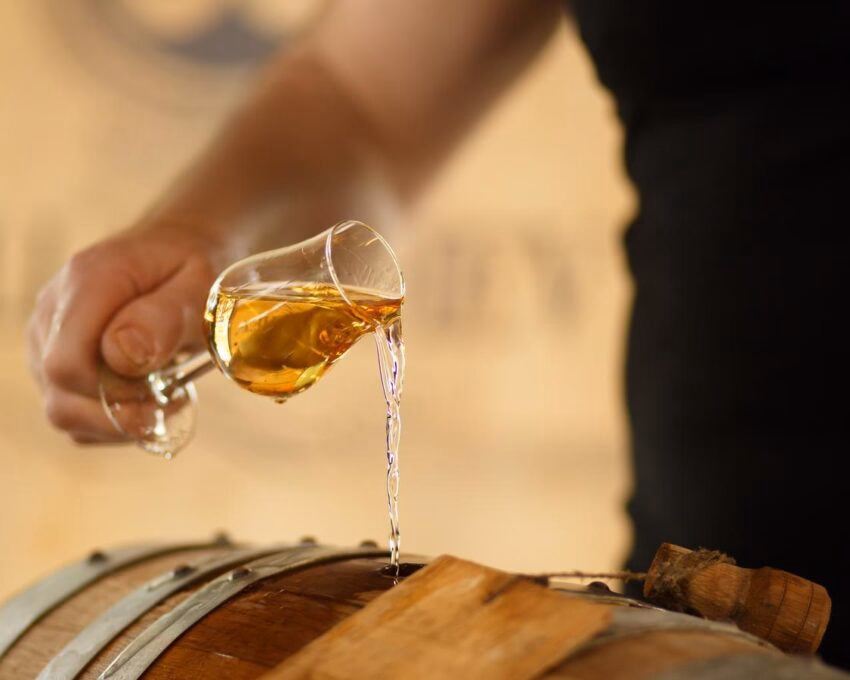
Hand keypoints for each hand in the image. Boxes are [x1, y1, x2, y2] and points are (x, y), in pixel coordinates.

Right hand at [27, 229, 216, 443]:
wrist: (179, 252)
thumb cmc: (194, 268)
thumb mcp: (199, 285)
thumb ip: (163, 317)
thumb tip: (123, 356)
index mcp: (87, 283)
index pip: (67, 366)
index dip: (119, 393)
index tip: (172, 385)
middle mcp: (53, 311)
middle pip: (62, 398)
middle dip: (124, 414)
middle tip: (176, 397)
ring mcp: (45, 338)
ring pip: (64, 412)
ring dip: (120, 419)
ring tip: (166, 395)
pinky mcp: (52, 361)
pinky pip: (73, 413)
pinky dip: (112, 420)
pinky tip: (147, 397)